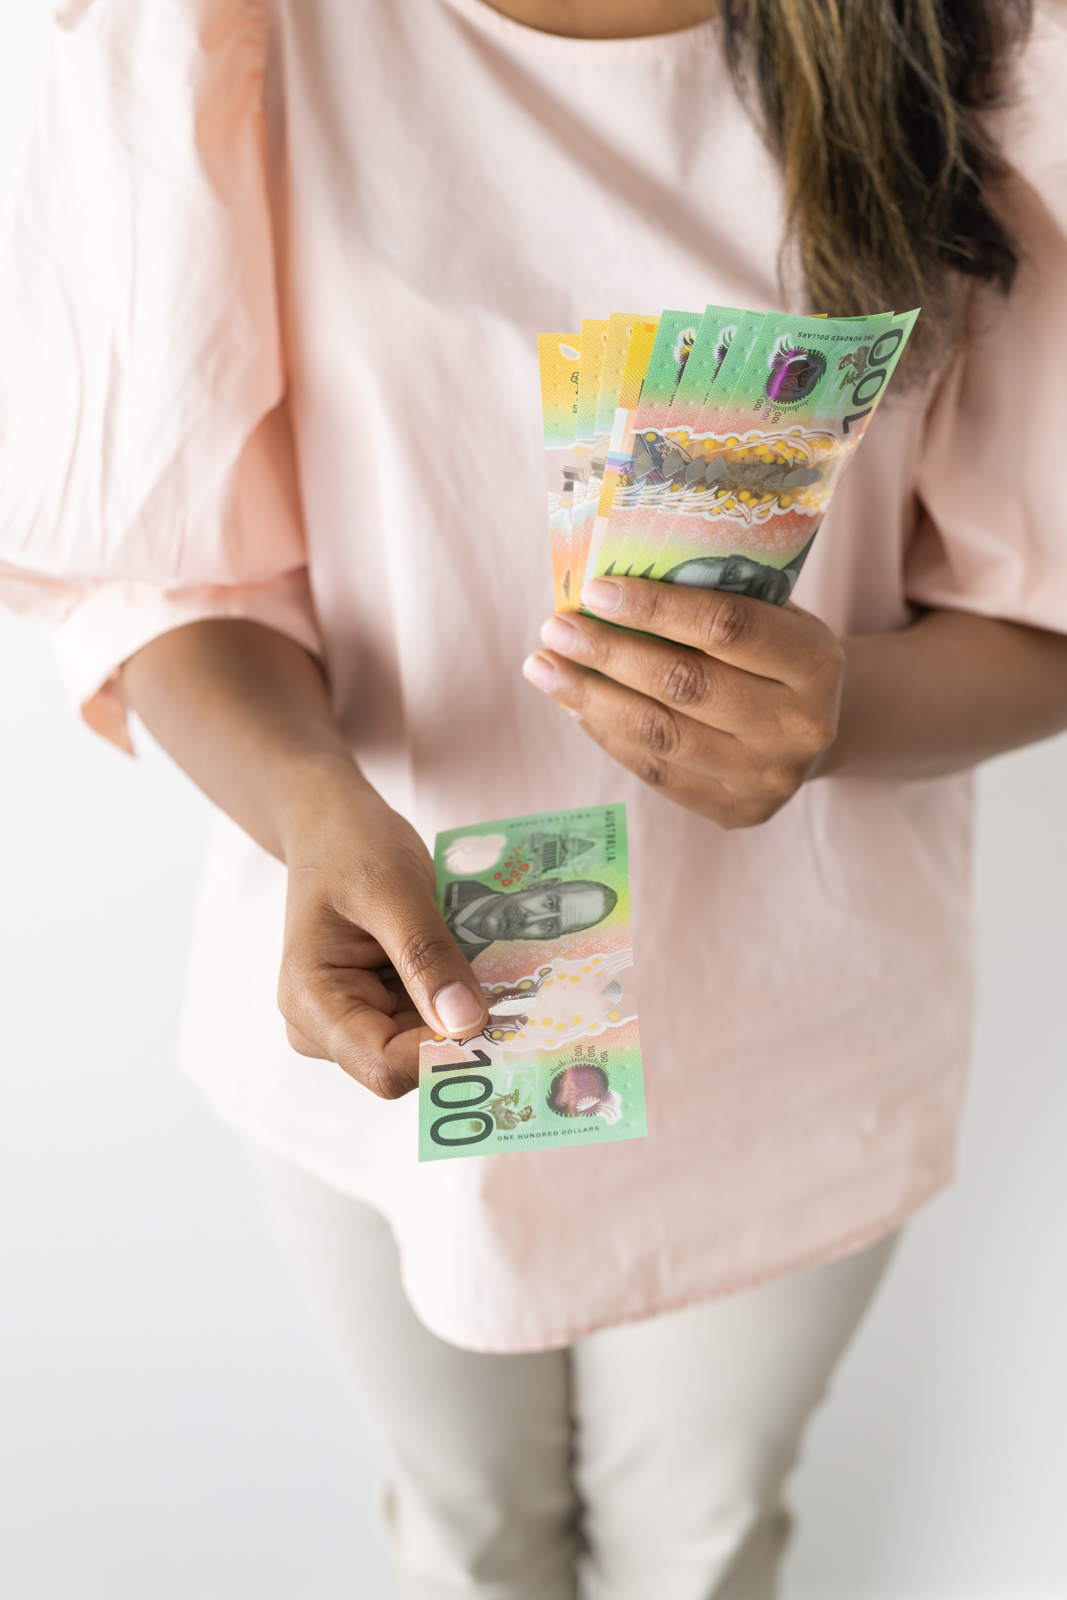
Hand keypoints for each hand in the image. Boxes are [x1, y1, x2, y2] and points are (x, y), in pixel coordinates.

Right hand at [278, 779, 487, 1097]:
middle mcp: (325, 1028)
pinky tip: (481, 966)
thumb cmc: (349, 846)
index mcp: (311, 1004)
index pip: (384, 1066)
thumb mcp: (392, 889)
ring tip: (500, 967)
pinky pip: (429, 1022)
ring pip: (425, 1046)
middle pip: (407, 1064)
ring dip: (466, 1014)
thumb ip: (426, 956)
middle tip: (518, 992)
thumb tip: (468, 1025)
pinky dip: (459, 998)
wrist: (330, 824)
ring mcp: (353, 1021)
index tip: (503, 1019)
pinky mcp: (379, 1009)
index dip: (444, 1054)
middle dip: (461, 1033)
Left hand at [522, 577, 844, 827]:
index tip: (594, 590)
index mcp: (815, 662)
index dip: (655, 608)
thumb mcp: (775, 612)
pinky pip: (656, 772)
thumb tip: (609, 590)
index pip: (726, 627)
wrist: (828, 728)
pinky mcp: (737, 811)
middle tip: (554, 629)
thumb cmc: (780, 652)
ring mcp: (768, 777)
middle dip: (608, 653)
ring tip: (545, 668)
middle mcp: (798, 726)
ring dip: (591, 698)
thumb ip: (714, 598)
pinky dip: (608, 735)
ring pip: (661, 736)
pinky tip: (574, 705)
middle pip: (684, 685)